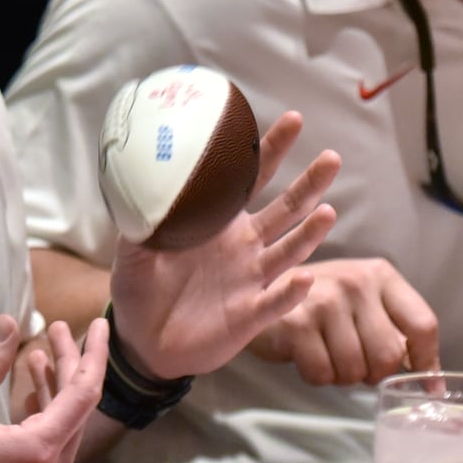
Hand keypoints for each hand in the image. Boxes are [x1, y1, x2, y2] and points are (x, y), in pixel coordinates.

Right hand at [0, 315, 108, 462]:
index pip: (84, 393)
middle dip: (68, 365)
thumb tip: (10, 323)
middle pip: (75, 409)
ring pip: (64, 430)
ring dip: (54, 391)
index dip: (93, 353)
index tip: (99, 324)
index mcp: (40, 451)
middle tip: (56, 329)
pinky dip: (45, 419)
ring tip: (38, 356)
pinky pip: (52, 451)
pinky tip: (30, 396)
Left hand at [108, 113, 340, 381]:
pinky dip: (289, 292)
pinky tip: (303, 279)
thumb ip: (139, 219)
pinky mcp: (250, 316)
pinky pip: (274, 302)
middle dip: (309, 183)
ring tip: (326, 210)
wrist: (143, 342)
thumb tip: (134, 182)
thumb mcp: (132, 249)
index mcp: (218, 222)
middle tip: (330, 157)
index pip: (250, 179)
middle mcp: (244, 246)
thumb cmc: (140, 289)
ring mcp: (251, 280)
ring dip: (309, 233)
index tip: (293, 120)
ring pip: (289, 251)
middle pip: (285, 209)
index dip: (271, 150)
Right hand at [245, 257, 439, 385]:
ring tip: (327, 354)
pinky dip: (316, 376)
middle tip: (355, 363)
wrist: (259, 292)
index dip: (426, 363)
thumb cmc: (319, 304)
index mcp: (379, 274)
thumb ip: (399, 334)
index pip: (423, 325)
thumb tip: (434, 386)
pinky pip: (323, 374)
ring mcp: (325, 300)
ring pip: (355, 370)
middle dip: (373, 373)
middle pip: (389, 356)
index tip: (425, 387)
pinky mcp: (297, 323)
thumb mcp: (364, 304)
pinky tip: (305, 355)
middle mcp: (355, 282)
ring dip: (342, 376)